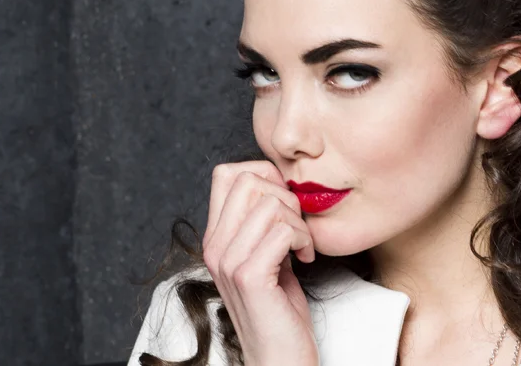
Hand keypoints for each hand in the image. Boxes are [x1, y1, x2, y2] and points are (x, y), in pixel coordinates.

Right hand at [202, 161, 317, 365]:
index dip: (264, 176)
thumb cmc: (279, 310)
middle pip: (248, 180)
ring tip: (302, 247)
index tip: (285, 205)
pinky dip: (304, 239)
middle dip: (285, 196)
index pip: (227, 173)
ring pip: (270, 203)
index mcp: (216, 238)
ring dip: (299, 222)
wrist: (278, 358)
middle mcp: (215, 246)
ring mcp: (228, 262)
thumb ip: (264, 224)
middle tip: (298, 227)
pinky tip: (305, 259)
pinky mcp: (249, 277)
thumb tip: (281, 185)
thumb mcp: (267, 257)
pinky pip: (282, 230)